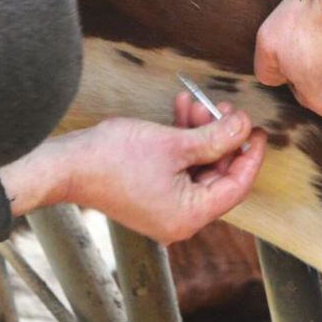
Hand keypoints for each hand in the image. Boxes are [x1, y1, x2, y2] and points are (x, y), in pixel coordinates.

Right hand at [0, 93, 266, 244]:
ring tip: (197, 103)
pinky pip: (178, 167)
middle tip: (224, 108)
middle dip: (221, 138)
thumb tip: (245, 127)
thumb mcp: (174, 143)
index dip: (250, 155)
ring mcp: (164, 208)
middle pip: (218, 175)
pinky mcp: (150, 193)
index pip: (236, 186)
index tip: (258, 130)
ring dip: (200, 134)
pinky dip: (182, 141)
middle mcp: (180, 218)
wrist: (64, 165)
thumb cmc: (113, 158)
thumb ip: (216, 137)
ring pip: (198, 167)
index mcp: (190, 216)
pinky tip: (181, 110)